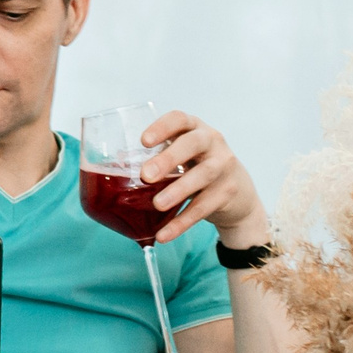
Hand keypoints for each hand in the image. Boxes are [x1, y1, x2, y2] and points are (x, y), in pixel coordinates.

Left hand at [139, 111, 268, 249]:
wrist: (238, 194)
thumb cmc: (197, 168)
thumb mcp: (181, 157)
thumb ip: (155, 160)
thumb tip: (113, 172)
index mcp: (195, 129)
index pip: (180, 119)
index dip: (162, 127)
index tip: (143, 141)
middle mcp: (212, 142)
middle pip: (193, 144)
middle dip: (168, 159)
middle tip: (146, 175)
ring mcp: (224, 166)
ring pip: (203, 175)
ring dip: (178, 190)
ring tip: (157, 204)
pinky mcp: (228, 192)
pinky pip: (204, 207)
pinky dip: (182, 222)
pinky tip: (164, 233)